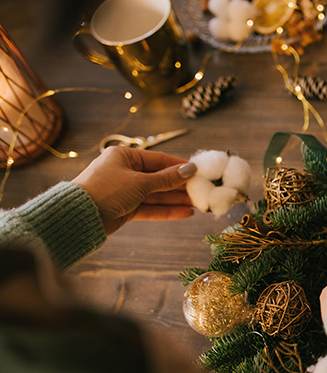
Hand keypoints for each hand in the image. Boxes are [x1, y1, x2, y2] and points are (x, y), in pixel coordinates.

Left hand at [72, 146, 196, 235]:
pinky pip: (149, 208)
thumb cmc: (106, 190)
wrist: (79, 215)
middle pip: (159, 178)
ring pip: (156, 195)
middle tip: (202, 191)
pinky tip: (185, 213)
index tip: (200, 172)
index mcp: (125, 156)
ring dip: (176, 200)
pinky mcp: (125, 208)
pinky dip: (166, 211)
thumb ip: (167, 178)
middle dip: (180, 186)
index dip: (180, 166)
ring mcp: (125, 191)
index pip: (159, 159)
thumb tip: (190, 169)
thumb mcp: (140, 182)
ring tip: (198, 204)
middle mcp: (125, 172)